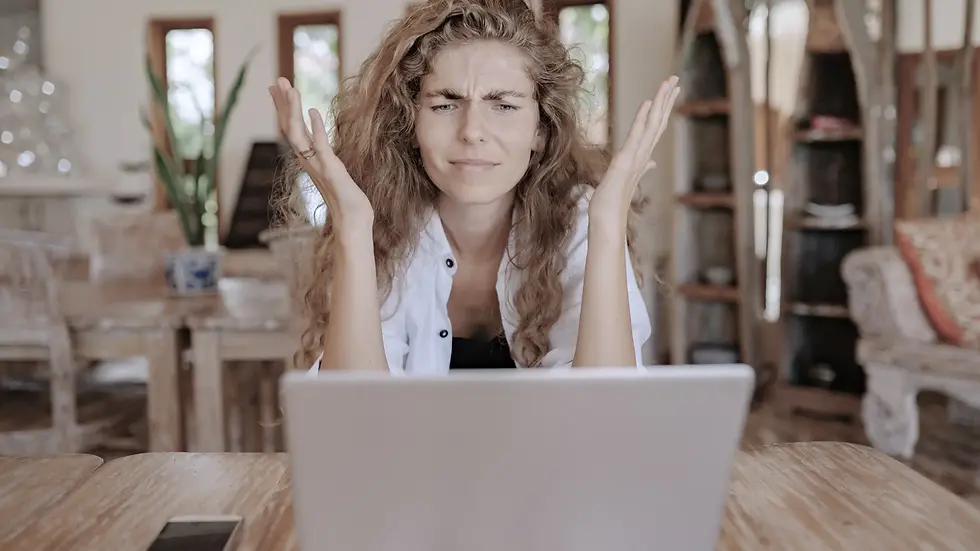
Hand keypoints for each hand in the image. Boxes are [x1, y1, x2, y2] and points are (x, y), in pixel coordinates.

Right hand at [269, 77, 372, 228]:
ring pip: (298, 134)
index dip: (283, 108)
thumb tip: (320, 141)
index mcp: (308, 159)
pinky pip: (320, 146)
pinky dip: (316, 128)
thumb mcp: (333, 170)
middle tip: (277, 80)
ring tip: (291, 89)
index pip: (291, 128)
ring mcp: (317, 165)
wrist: (352, 220)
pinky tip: (313, 111)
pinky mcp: (331, 169)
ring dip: (293, 111)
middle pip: (289, 127)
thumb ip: (325, 156)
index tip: (277, 88)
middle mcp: (308, 161)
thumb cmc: (346, 199)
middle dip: (283, 103)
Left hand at [590, 76, 679, 222]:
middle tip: (675, 79)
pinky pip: (637, 135)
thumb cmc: (614, 200)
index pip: (655, 127)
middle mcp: (643, 154)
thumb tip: (651, 163)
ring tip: (668, 83)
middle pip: (658, 121)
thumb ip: (641, 168)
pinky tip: (648, 103)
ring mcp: (637, 157)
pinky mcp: (626, 160)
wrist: (607, 217)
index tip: (671, 92)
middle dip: (667, 99)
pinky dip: (643, 119)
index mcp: (642, 156)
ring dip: (660, 102)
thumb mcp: (626, 179)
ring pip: (653, 124)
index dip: (664, 109)